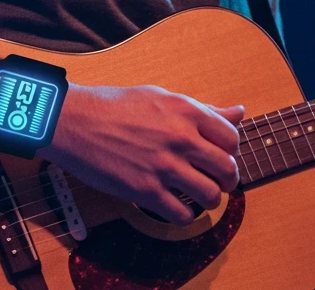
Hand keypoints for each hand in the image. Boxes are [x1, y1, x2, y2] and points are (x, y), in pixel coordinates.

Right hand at [46, 83, 244, 224]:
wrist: (76, 122)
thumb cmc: (117, 105)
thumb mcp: (164, 97)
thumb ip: (204, 109)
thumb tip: (238, 112)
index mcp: (187, 112)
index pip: (231, 138)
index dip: (232, 150)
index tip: (223, 156)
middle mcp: (180, 139)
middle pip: (227, 169)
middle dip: (228, 179)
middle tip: (220, 181)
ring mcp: (163, 166)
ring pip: (210, 195)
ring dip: (211, 199)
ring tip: (201, 196)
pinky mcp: (144, 190)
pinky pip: (181, 214)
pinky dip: (186, 216)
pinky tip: (178, 207)